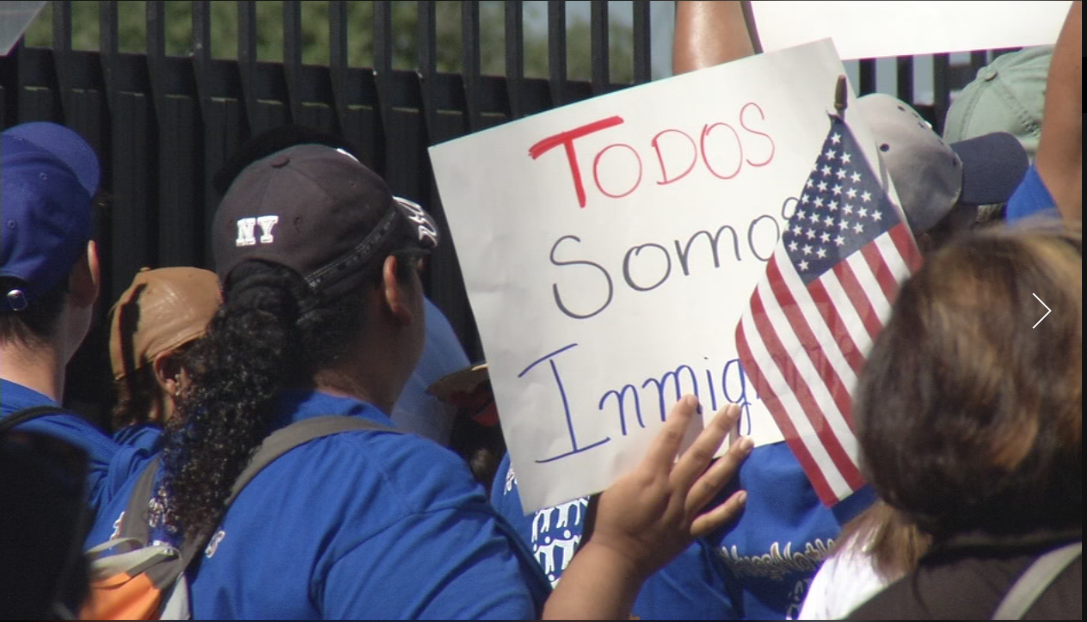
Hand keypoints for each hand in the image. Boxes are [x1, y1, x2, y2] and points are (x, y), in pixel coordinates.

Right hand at [586, 396, 751, 579]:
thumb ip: (629, 468)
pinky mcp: (689, 531)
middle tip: (733, 409)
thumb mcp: (610, 485)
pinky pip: (713, 518)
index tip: (692, 398)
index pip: (669, 439)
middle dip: (717, 430)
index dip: (680, 417)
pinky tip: (744, 494)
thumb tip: (641, 450)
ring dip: (731, 461)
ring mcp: (684, 511)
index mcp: (650, 476)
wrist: (615, 560)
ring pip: (713, 481)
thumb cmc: (606, 520)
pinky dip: (730, 508)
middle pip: (699, 454)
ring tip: (747, 442)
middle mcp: (672, 489)